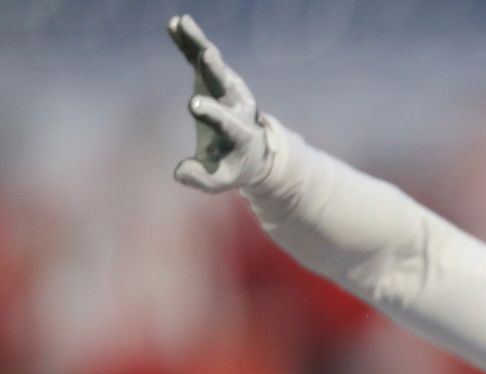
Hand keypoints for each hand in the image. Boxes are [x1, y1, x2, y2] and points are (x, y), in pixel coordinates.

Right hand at [168, 14, 273, 191]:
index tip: (194, 104)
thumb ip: (201, 179)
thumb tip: (180, 173)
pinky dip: (190, 42)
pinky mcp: (216, 79)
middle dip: (216, 71)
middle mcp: (238, 107)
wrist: (253, 150)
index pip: (227, 122)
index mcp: (241, 133)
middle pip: (227, 86)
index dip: (213, 113)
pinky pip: (201, 57)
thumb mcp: (220, 181)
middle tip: (207, 55)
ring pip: (214, 65)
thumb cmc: (233, 167)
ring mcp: (228, 90)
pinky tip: (174, 23)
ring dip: (200, 44)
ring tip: (184, 24)